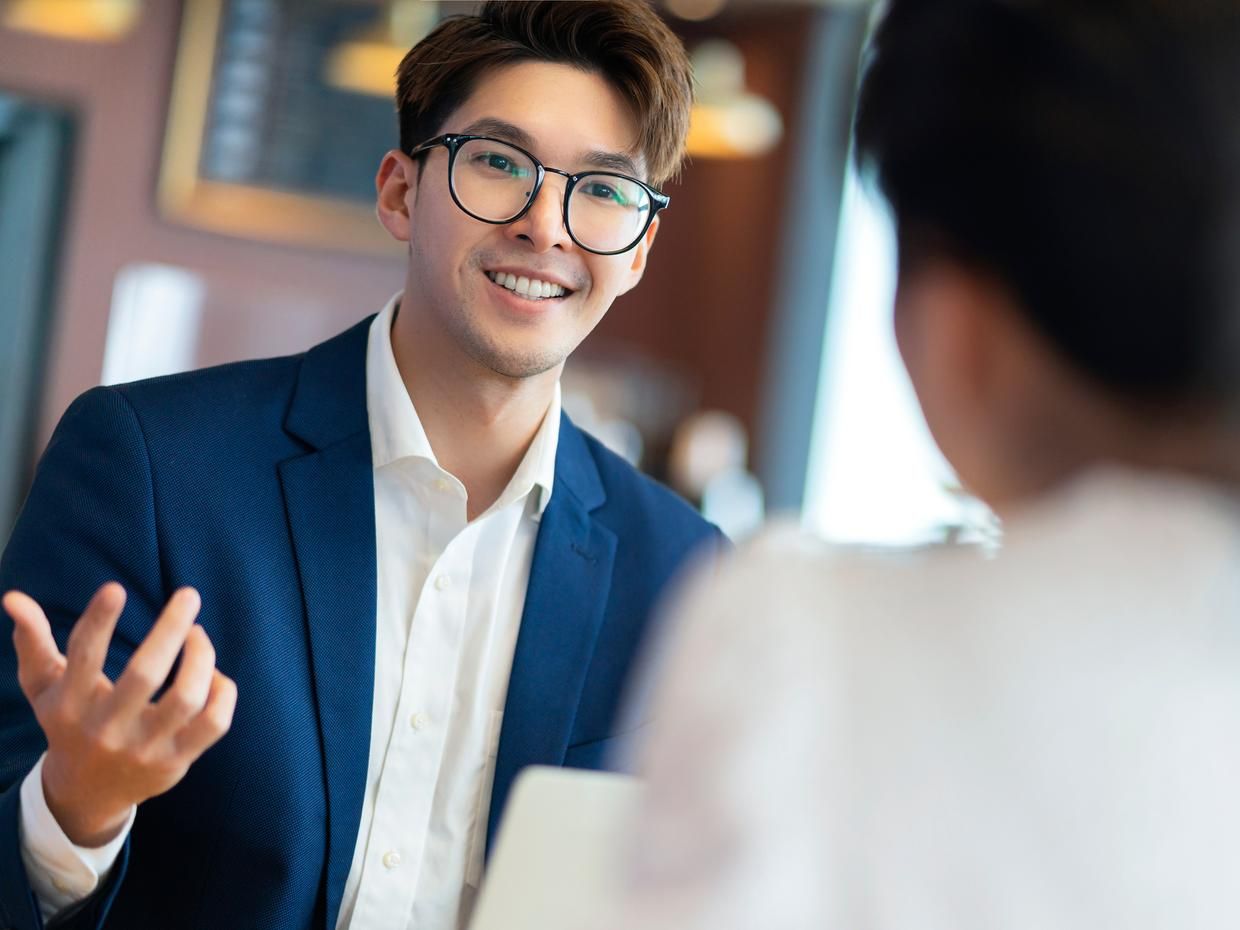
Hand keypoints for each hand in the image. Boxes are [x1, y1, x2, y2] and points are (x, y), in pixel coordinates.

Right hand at [3, 583, 236, 846]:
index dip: (98, 622)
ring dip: (201, 657)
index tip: (115, 588)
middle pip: (145, 674)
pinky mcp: (176, 760)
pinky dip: (222, 691)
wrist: (87, 794)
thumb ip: (33, 642)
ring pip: (186, 698)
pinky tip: (213, 673)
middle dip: (170, 629)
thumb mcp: (44, 688)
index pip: (83, 659)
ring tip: (197, 633)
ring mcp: (145, 748)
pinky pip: (214, 722)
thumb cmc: (68, 724)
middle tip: (188, 594)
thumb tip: (14, 597)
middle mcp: (107, 728)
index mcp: (70, 706)